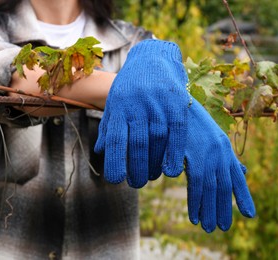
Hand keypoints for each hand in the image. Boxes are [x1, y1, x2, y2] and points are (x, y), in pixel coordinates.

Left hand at [94, 39, 189, 187]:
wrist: (151, 59)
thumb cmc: (130, 88)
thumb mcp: (116, 104)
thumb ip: (109, 127)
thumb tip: (100, 151)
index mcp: (119, 107)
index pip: (116, 138)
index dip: (116, 160)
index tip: (116, 179)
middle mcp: (137, 105)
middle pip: (138, 142)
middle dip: (137, 167)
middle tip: (137, 183)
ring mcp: (158, 103)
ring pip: (157, 139)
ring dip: (155, 163)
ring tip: (152, 176)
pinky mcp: (176, 102)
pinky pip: (176, 131)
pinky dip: (174, 153)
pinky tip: (171, 170)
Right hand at [185, 98, 255, 231]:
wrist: (170, 99)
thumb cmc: (185, 119)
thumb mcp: (206, 135)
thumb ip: (222, 154)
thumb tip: (242, 170)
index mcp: (223, 146)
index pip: (236, 176)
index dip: (243, 195)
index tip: (249, 213)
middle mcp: (220, 150)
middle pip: (224, 186)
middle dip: (224, 208)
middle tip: (221, 227)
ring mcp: (208, 152)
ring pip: (212, 188)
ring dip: (210, 210)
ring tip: (209, 227)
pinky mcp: (193, 153)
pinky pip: (197, 184)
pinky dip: (196, 202)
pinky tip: (194, 215)